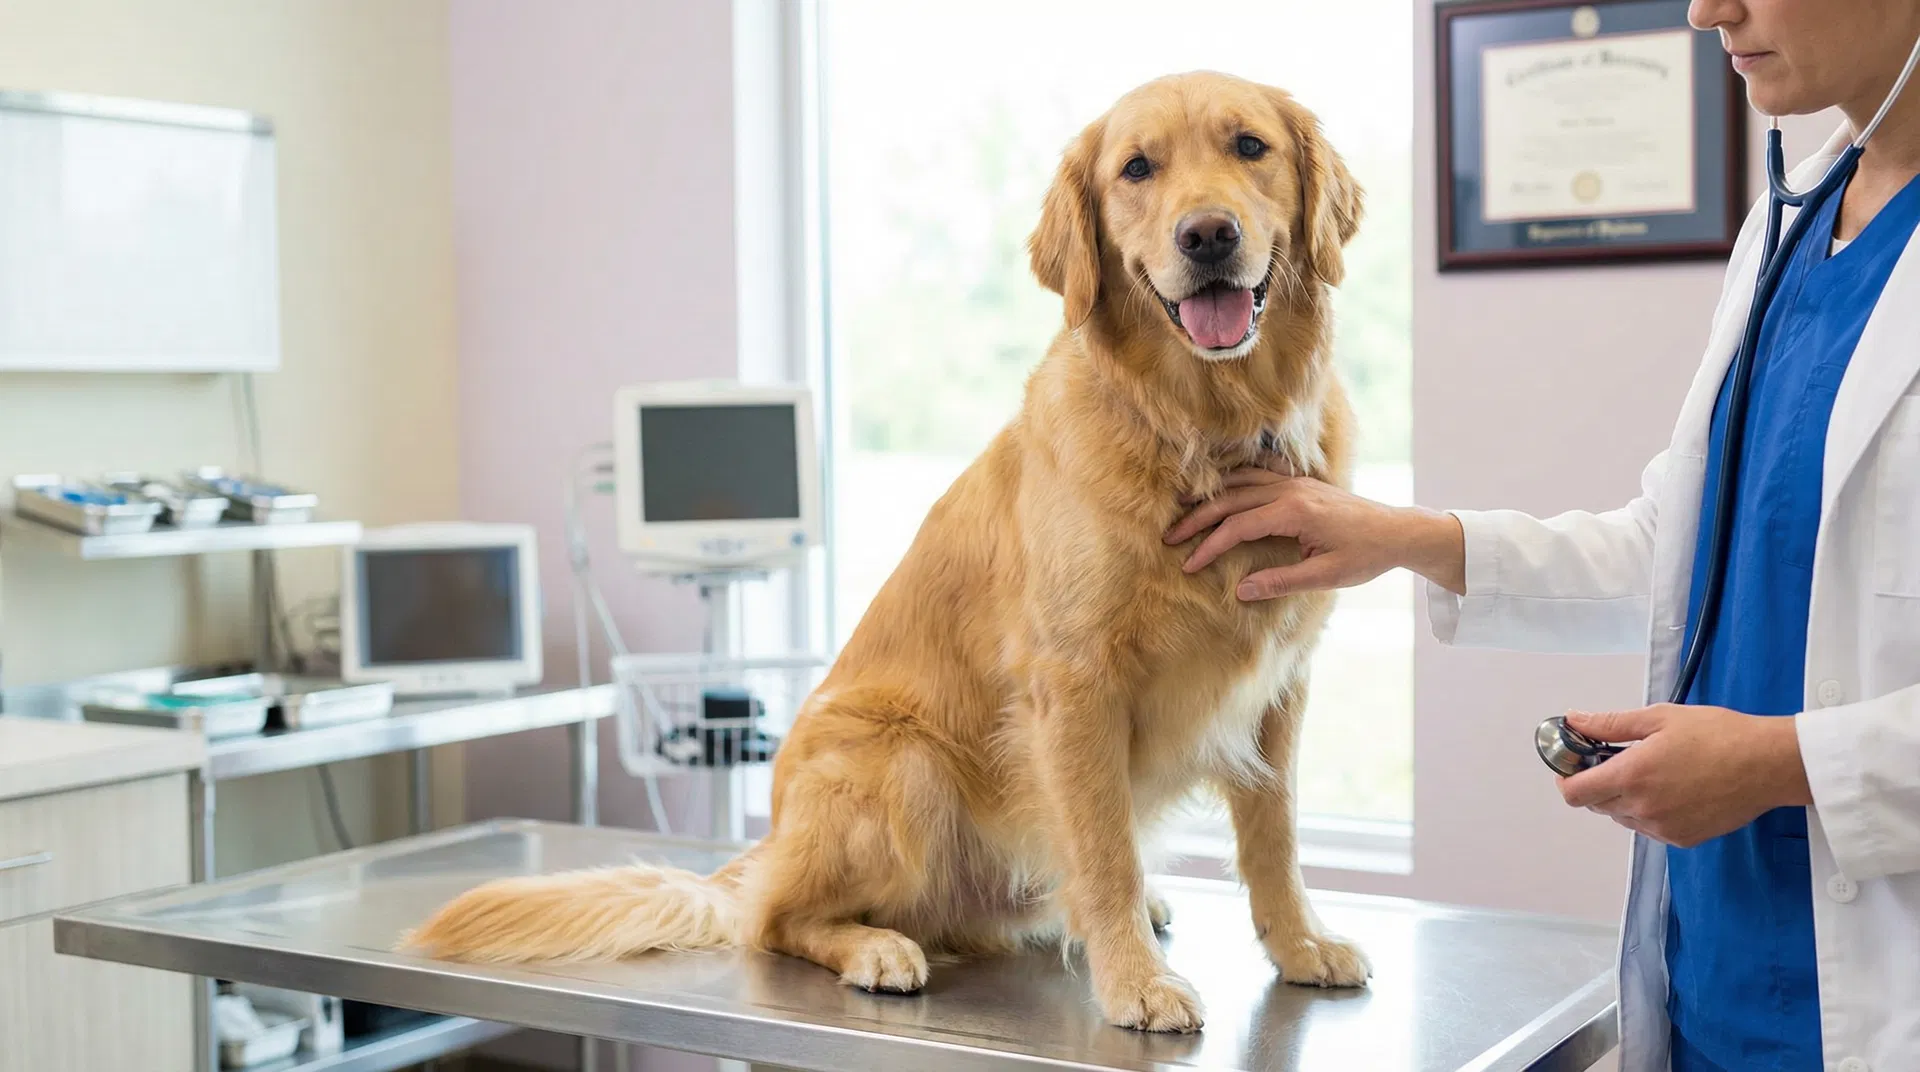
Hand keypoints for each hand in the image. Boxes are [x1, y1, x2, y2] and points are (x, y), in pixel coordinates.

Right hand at [1163, 469, 1465, 599]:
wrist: (1397, 532)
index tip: (1188, 565)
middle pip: (1231, 500)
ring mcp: (1295, 482)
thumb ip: (1281, 582)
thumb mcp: (1325, 576)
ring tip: (1184, 512)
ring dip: (1211, 497)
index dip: (1209, 546)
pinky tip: (1220, 491)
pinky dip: (1234, 482)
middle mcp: (1291, 490)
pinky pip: (1258, 475)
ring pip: (1241, 482)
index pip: (1237, 526)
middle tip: (1170, 537)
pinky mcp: (1300, 483)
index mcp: (1294, 512)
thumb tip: (1241, 590)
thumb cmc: (1366, 556)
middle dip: (1197, 518)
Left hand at [1557, 705, 1812, 847]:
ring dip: (1622, 798)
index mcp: (1632, 776)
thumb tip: (1574, 720)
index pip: (1575, 793)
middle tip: (1614, 759)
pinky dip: (1647, 811)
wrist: (1767, 764)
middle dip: (1596, 783)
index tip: (1572, 763)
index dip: (1566, 778)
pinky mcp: (1683, 839)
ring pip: (1622, 817)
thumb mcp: (1659, 718)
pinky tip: (1669, 789)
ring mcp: (1663, 828)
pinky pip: (1648, 828)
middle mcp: (1643, 808)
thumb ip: (1610, 724)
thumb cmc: (1717, 734)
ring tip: (1649, 772)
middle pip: (1596, 805)